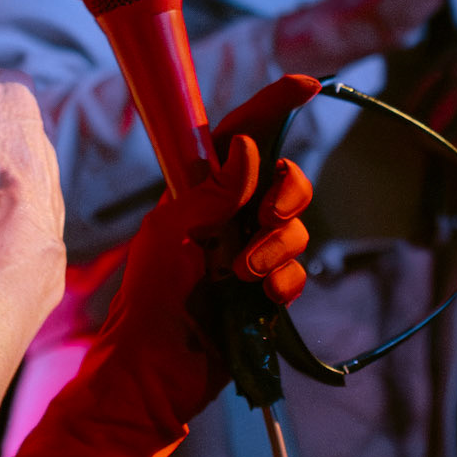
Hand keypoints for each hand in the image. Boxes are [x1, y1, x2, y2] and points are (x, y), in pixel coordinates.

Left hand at [107, 75, 316, 353]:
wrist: (155, 370)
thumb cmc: (148, 298)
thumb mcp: (171, 232)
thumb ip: (213, 190)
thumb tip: (248, 147)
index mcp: (200, 192)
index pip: (241, 136)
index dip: (273, 107)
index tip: (307, 85)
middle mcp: (229, 217)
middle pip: (286, 180)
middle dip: (288, 194)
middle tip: (265, 217)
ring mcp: (250, 254)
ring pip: (296, 229)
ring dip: (276, 249)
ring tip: (241, 275)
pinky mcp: (265, 293)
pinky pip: (297, 274)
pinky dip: (283, 284)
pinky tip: (259, 300)